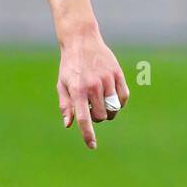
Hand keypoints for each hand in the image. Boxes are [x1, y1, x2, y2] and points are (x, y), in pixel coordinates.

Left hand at [56, 27, 128, 149]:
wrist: (82, 40)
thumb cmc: (70, 65)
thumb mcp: (62, 84)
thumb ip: (66, 105)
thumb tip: (68, 125)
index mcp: (77, 90)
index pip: (83, 117)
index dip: (87, 134)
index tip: (92, 146)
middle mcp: (93, 86)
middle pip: (101, 116)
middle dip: (97, 118)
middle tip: (91, 108)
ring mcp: (107, 79)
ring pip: (114, 108)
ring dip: (109, 112)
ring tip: (101, 104)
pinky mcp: (118, 74)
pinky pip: (124, 98)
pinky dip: (119, 103)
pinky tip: (112, 98)